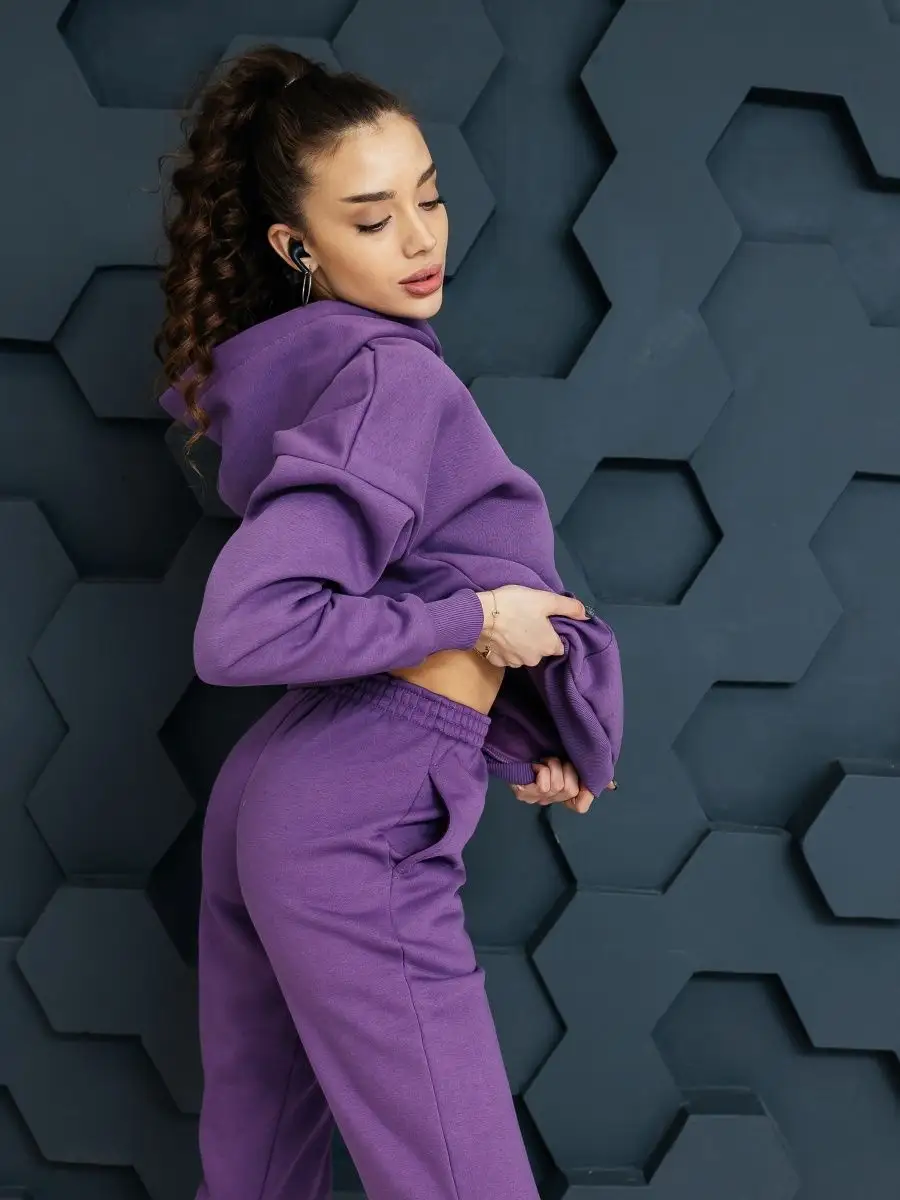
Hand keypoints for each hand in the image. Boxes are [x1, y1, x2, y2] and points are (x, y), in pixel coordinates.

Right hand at [474, 585, 590, 667]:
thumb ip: (568, 608)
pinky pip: (505, 656)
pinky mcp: (496, 662)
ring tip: (511, 627)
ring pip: (522, 655)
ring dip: (520, 645)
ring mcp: (513, 662)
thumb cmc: (516, 605)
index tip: (545, 623)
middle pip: (540, 651)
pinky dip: (504, 648)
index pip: (558, 645)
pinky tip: (499, 636)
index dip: (553, 634)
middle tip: (526, 621)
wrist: (479, 615)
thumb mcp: (545, 599)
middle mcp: (534, 659)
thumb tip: (586, 615)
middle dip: (536, 640)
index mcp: (549, 646)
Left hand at [510, 756, 616, 812]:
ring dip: (554, 766)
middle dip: (567, 769)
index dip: (583, 790)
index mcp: (562, 792)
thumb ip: (592, 772)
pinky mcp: (524, 795)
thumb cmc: (548, 749)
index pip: (580, 806)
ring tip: (545, 760)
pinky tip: (535, 766)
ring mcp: (537, 798)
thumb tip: (612, 786)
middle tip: (557, 760)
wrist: (518, 741)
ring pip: (559, 787)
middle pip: (572, 790)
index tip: (578, 774)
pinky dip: (543, 770)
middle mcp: (551, 799)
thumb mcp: (574, 758)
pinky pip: (545, 785)